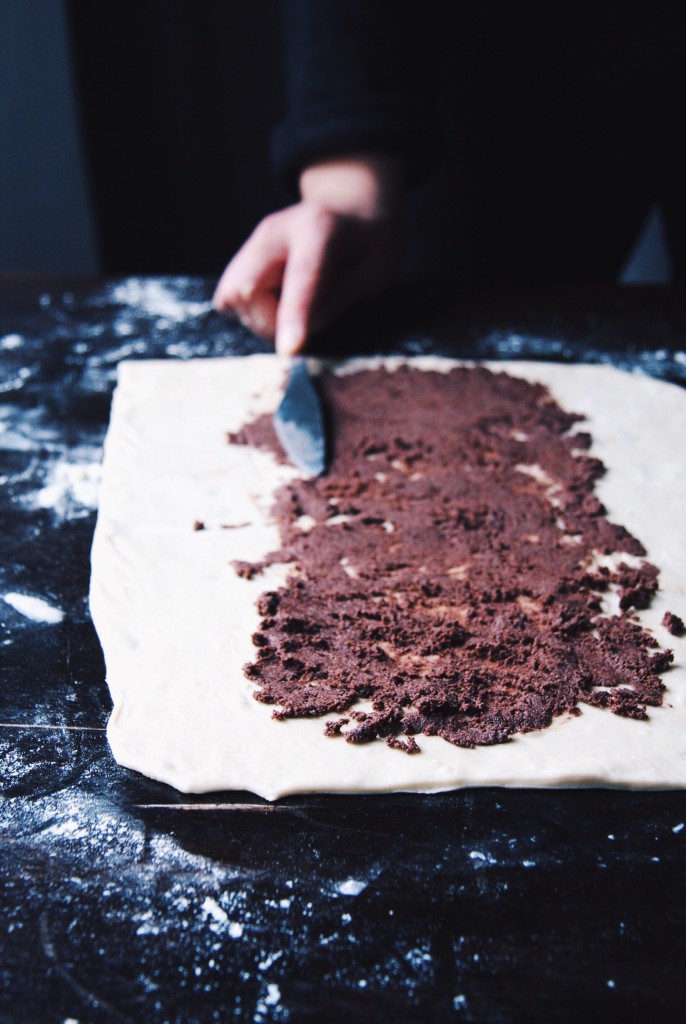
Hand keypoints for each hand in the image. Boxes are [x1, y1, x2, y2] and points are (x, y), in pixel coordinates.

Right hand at [213, 156, 401, 353]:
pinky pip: (231, 299)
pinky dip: (252, 311)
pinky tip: (278, 300)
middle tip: (305, 321)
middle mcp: (275, 231)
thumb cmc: (369, 243)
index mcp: (319, 228)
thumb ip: (335, 302)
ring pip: (232, 298)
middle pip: (246, 290)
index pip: (301, 276)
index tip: (289, 350)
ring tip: (296, 307)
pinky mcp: (241, 258)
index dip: (294, 315)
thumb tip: (297, 334)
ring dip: (262, 318)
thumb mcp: (373, 274)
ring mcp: (252, 243)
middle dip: (270, 322)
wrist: (348, 206)